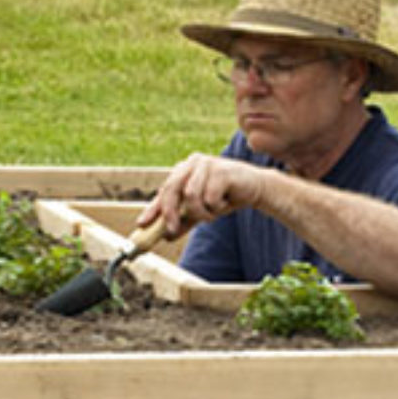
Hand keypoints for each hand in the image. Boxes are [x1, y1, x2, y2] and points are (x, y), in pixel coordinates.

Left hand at [139, 153, 271, 237]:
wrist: (255, 188)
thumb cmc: (225, 196)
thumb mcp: (201, 210)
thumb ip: (184, 220)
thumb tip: (166, 235)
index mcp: (184, 169)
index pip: (164, 190)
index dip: (152, 208)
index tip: (142, 224)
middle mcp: (193, 163)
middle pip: (172, 189)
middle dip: (170, 213)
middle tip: (172, 230)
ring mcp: (207, 164)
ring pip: (190, 196)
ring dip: (200, 212)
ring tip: (212, 214)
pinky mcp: (221, 171)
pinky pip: (209, 197)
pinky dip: (215, 207)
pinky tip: (224, 203)